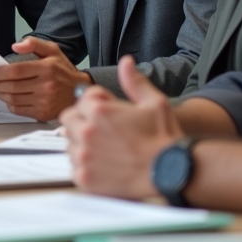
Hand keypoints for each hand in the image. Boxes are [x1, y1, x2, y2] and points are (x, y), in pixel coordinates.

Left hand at [0, 38, 90, 120]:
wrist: (80, 92)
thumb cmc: (64, 71)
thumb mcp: (53, 51)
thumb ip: (34, 44)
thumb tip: (15, 46)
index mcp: (47, 68)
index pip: (15, 71)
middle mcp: (46, 85)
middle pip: (12, 86)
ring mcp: (45, 101)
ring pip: (13, 99)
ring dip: (1, 94)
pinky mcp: (43, 113)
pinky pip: (19, 110)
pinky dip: (10, 105)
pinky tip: (9, 99)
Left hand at [60, 55, 182, 198]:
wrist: (172, 173)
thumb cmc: (164, 139)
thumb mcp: (154, 103)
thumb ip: (134, 82)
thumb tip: (126, 62)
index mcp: (99, 111)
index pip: (82, 99)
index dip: (97, 104)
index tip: (110, 113)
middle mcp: (87, 132)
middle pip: (69, 120)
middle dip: (83, 121)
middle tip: (105, 131)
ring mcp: (84, 157)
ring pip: (69, 144)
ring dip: (82, 144)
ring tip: (107, 149)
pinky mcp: (85, 178)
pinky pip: (73, 166)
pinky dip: (85, 166)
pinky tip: (105, 165)